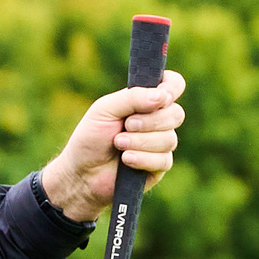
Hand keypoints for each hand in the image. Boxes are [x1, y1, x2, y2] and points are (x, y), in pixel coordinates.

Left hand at [39, 68, 187, 222]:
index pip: (173, 85)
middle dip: (150, 121)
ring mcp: (160, 144)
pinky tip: (126, 160)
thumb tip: (163, 96)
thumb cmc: (91, 137)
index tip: (160, 96)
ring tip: (118, 144)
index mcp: (146, 100)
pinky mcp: (159, 166)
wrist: (82, 172)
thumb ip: (132, 98)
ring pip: (169, 139)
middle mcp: (158, 121)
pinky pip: (164, 160)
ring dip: (140, 141)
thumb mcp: (105, 109)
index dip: (171, 88)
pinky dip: (142, 158)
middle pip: (176, 114)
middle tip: (126, 125)